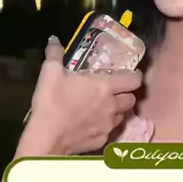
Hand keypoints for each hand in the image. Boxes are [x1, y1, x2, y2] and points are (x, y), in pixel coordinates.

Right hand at [17, 36, 142, 156]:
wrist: (47, 139)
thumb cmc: (51, 103)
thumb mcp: (50, 74)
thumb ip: (55, 55)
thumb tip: (54, 40)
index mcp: (105, 87)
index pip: (134, 80)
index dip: (135, 76)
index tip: (131, 74)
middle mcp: (112, 106)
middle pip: (131, 99)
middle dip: (126, 94)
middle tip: (114, 91)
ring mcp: (109, 125)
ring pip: (123, 116)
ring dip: (117, 110)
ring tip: (104, 107)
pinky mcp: (102, 140)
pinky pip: (110, 131)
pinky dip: (106, 126)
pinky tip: (92, 124)